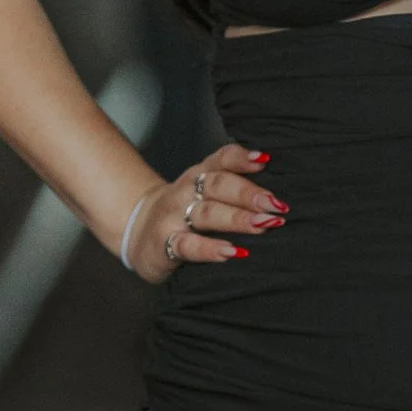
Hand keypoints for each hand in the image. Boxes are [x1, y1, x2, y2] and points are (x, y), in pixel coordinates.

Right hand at [125, 143, 286, 284]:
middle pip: (218, 185)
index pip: (220, 159)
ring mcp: (173, 218)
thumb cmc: (182, 212)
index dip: (241, 158)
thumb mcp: (201, 192)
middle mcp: (186, 192)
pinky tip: (231, 252)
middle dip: (249, 194)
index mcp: (198, 175)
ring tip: (262, 225)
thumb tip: (276, 190)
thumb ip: (232, 186)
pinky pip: (187, 245)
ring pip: (206, 213)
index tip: (265, 161)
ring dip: (236, 219)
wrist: (136, 232)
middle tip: (276, 205)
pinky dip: (210, 249)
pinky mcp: (164, 245)